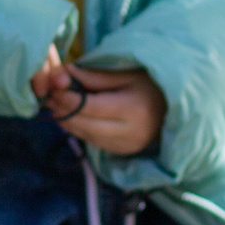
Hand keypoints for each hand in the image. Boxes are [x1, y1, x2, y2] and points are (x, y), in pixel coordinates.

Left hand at [31, 59, 166, 157]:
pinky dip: (79, 129)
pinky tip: (70, 117)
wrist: (176, 108)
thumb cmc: (151, 85)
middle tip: (48, 97)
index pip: (91, 107)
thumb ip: (95, 76)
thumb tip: (65, 73)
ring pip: (86, 136)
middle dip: (63, 111)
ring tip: (55, 105)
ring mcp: (127, 145)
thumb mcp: (126, 74)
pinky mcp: (123, 151)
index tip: (53, 87)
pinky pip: (94, 141)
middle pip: (85, 125)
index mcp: (133, 109)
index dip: (68, 99)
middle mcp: (130, 132)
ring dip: (68, 122)